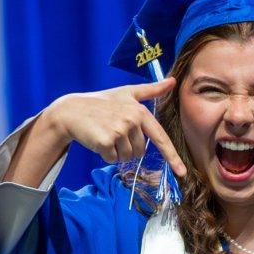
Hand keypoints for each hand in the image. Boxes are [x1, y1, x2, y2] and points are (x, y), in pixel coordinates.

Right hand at [47, 77, 185, 176]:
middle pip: (140, 152)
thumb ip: (151, 90)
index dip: (172, 157)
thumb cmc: (101, 103)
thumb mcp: (127, 93)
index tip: (182, 172)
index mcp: (141, 111)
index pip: (161, 138)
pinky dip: (105, 154)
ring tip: (105, 134)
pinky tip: (97, 140)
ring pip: (126, 157)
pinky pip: (112, 159)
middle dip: (127, 148)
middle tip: (113, 132)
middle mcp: (132, 120)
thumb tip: (173, 81)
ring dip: (116, 152)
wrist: (71, 111)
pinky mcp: (106, 141)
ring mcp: (119, 130)